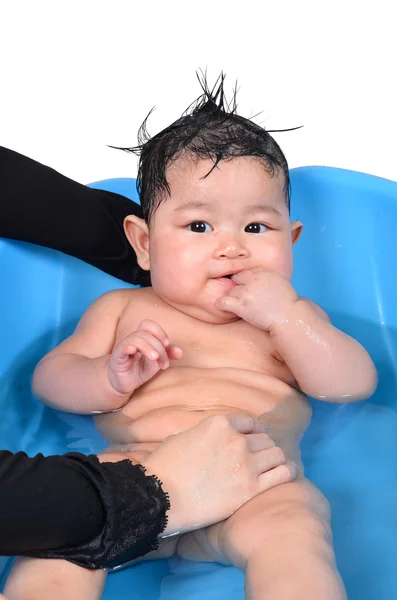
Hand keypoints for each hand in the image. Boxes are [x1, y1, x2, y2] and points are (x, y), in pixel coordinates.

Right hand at [107, 320, 182, 393]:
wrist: (123, 383)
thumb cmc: (139, 369)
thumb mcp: (156, 362)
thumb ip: (167, 354)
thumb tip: (180, 352)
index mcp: (142, 338)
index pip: (148, 325)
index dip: (159, 332)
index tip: (167, 344)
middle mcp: (132, 340)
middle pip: (146, 333)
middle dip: (158, 347)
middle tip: (164, 364)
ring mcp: (124, 347)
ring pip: (135, 338)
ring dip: (148, 348)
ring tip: (155, 359)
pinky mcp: (117, 357)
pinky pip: (122, 347)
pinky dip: (129, 346)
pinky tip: (133, 351)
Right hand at [143, 413, 295, 535]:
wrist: (162, 497)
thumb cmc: (165, 468)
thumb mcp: (181, 437)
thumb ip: (202, 434)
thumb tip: (207, 438)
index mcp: (219, 424)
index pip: (248, 421)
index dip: (255, 429)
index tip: (258, 434)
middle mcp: (237, 440)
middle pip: (264, 438)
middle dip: (264, 445)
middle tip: (263, 455)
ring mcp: (246, 463)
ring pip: (276, 453)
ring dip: (276, 457)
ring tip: (276, 464)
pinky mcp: (252, 487)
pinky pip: (282, 473)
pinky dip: (288, 471)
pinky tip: (289, 472)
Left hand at [215, 268, 297, 330]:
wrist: (290, 317)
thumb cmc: (288, 304)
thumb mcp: (279, 282)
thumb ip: (266, 279)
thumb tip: (259, 282)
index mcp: (262, 272)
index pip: (244, 272)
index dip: (243, 281)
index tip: (244, 288)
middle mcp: (252, 279)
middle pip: (235, 280)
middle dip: (237, 288)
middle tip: (240, 298)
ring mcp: (246, 292)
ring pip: (230, 291)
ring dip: (233, 298)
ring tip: (237, 306)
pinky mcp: (242, 306)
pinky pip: (223, 302)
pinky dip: (221, 305)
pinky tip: (224, 308)